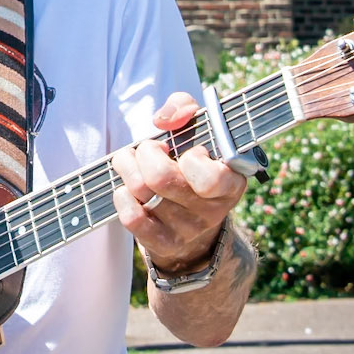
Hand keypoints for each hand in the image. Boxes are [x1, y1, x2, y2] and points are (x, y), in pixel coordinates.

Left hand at [111, 91, 246, 272]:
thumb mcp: (199, 131)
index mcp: (231, 182)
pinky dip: (122, 197)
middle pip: (161, 179)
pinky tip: (127, 190)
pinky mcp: (164, 244)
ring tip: (131, 162)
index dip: (191, 158)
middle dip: (145, 154)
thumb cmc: (194, 165)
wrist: (196, 223)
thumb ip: (185, 108)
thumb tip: (164, 120)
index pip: (210, 177)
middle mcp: (213, 210)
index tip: (187, 150)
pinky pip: (132, 218)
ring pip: (142, 192)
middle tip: (149, 150)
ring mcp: (188, 230)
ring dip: (127, 168)